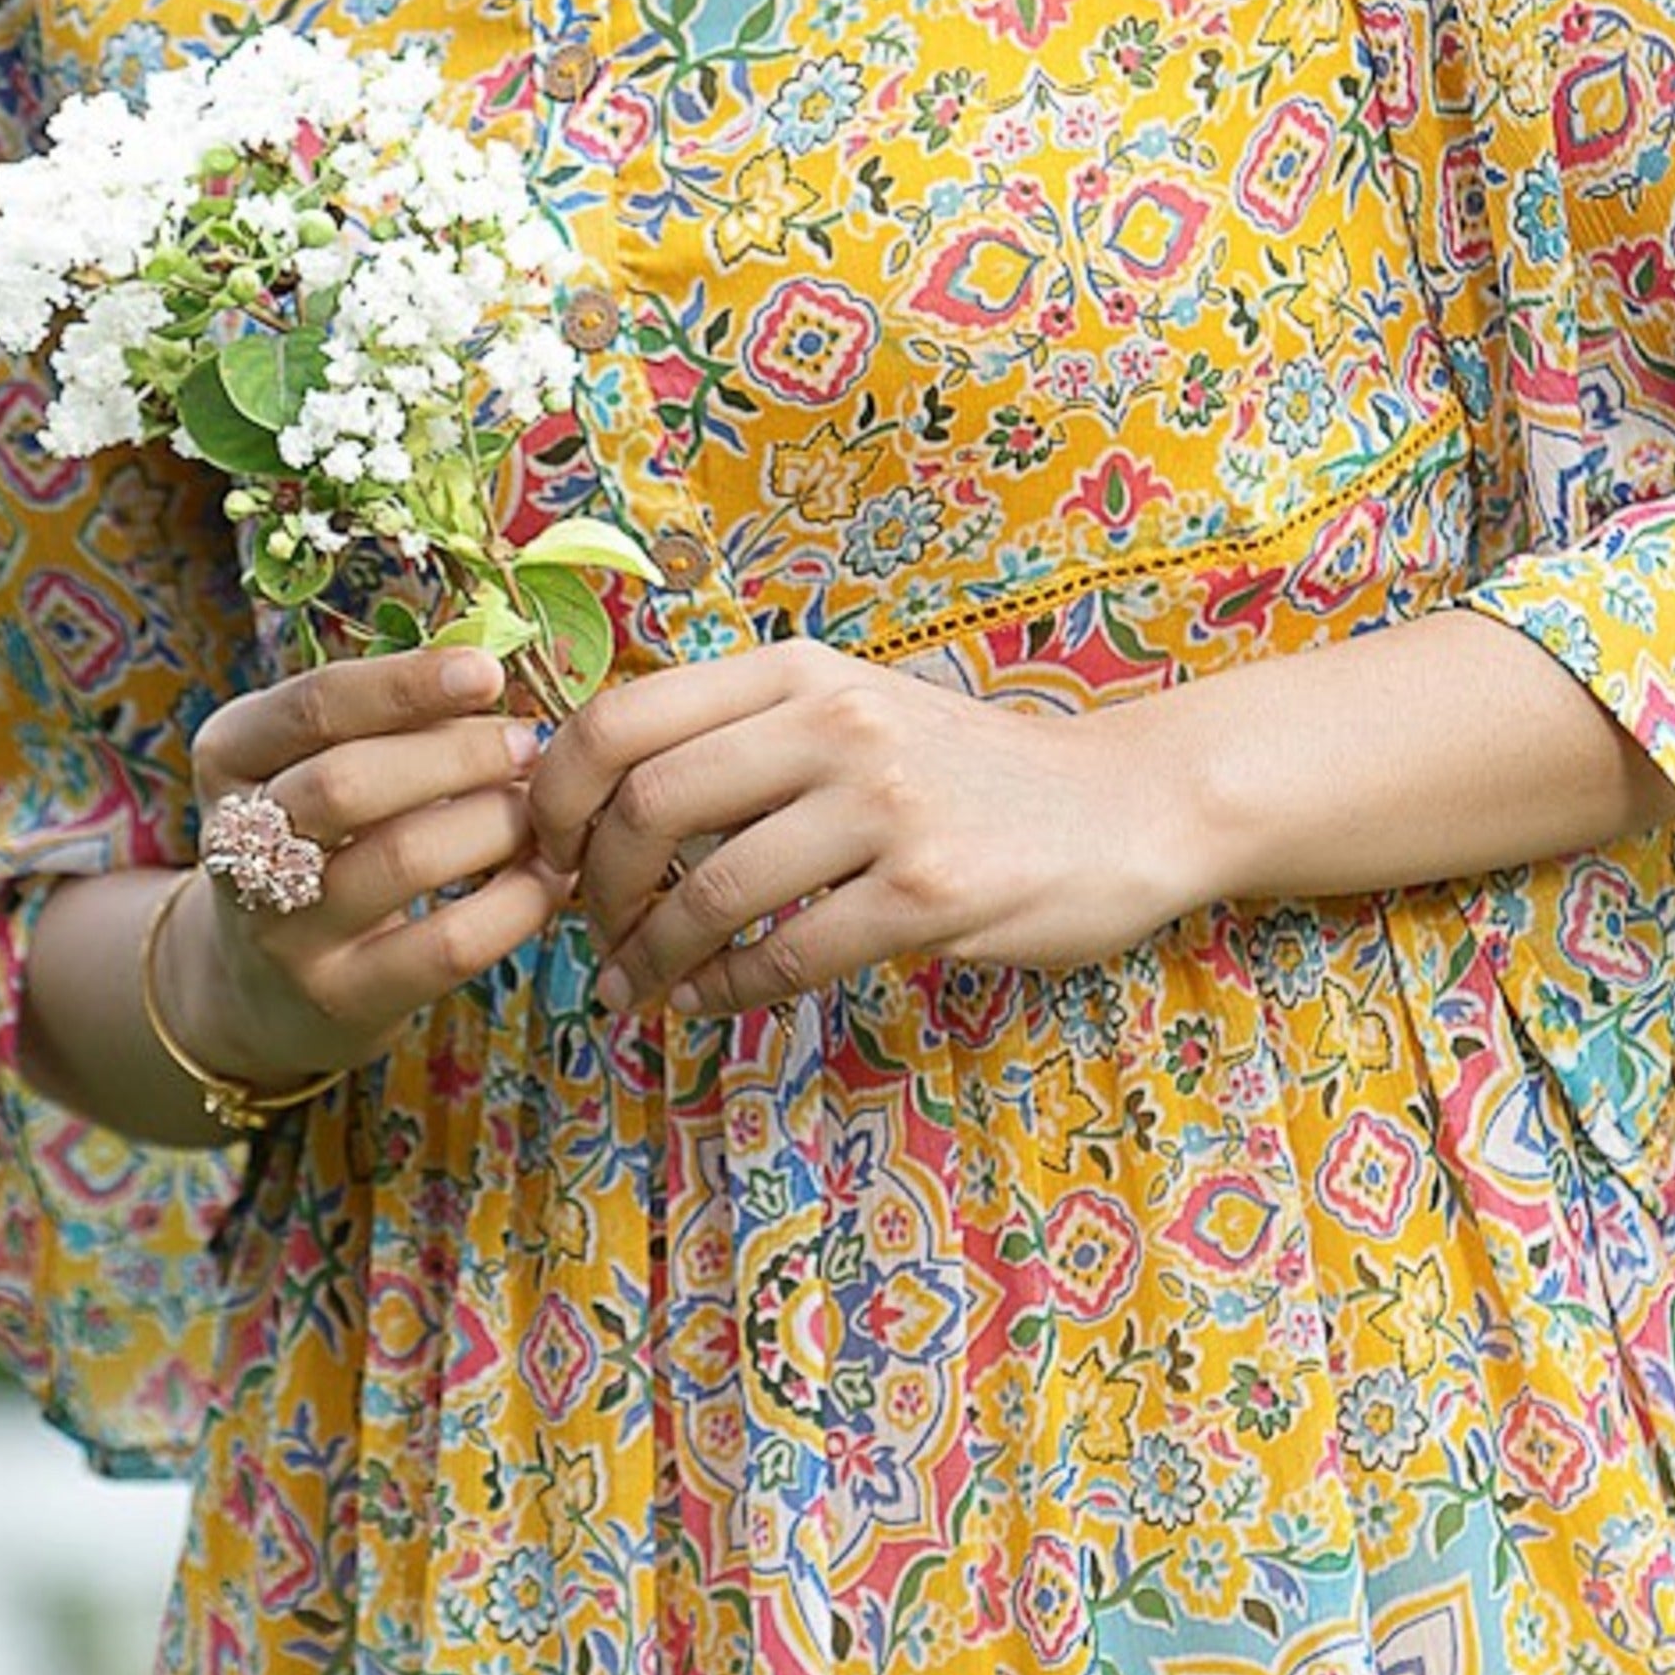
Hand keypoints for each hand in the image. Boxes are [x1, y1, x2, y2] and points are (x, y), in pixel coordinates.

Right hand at [176, 640, 558, 1081]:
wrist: (258, 986)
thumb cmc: (320, 841)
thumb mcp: (317, 765)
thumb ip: (388, 722)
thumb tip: (496, 681)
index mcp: (229, 756)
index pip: (313, 706)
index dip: (405, 684)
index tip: (487, 672)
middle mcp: (236, 841)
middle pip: (348, 782)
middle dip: (457, 756)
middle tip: (529, 746)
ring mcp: (282, 929)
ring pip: (401, 859)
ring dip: (493, 823)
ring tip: (542, 809)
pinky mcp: (340, 996)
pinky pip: (445, 943)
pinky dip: (515, 902)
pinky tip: (550, 877)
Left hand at [523, 633, 1198, 1016]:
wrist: (1122, 805)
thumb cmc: (966, 771)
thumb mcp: (852, 709)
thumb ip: (743, 734)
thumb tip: (599, 792)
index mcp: (798, 670)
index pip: (622, 716)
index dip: (558, 796)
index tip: (552, 852)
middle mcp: (835, 723)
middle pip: (647, 804)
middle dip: (593, 887)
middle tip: (590, 931)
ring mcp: (885, 806)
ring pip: (711, 892)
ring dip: (649, 957)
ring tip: (631, 987)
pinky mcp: (929, 892)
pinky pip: (789, 956)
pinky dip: (725, 991)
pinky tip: (706, 1003)